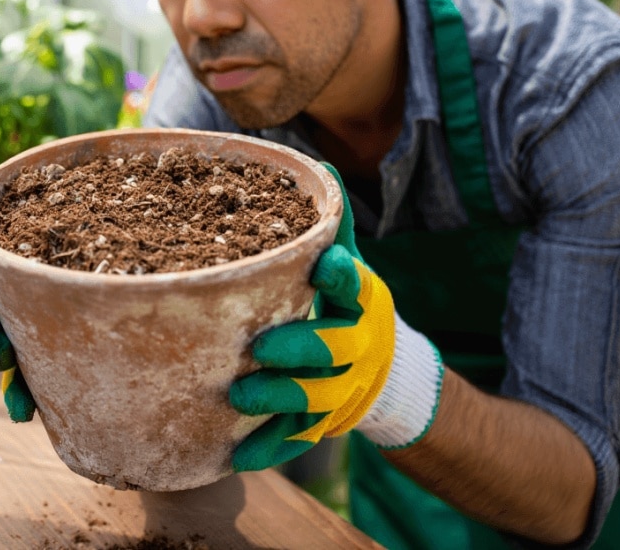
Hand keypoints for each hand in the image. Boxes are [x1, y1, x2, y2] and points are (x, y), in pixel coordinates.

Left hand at [229, 163, 399, 471]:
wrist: (384, 366)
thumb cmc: (345, 302)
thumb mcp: (346, 262)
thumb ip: (329, 226)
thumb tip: (319, 163)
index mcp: (361, 299)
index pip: (356, 284)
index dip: (342, 276)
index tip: (324, 266)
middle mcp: (358, 345)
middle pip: (334, 350)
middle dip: (298, 349)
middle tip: (258, 349)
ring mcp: (344, 389)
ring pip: (315, 399)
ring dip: (278, 400)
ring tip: (238, 399)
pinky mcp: (326, 422)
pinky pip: (298, 440)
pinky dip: (268, 449)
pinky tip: (234, 456)